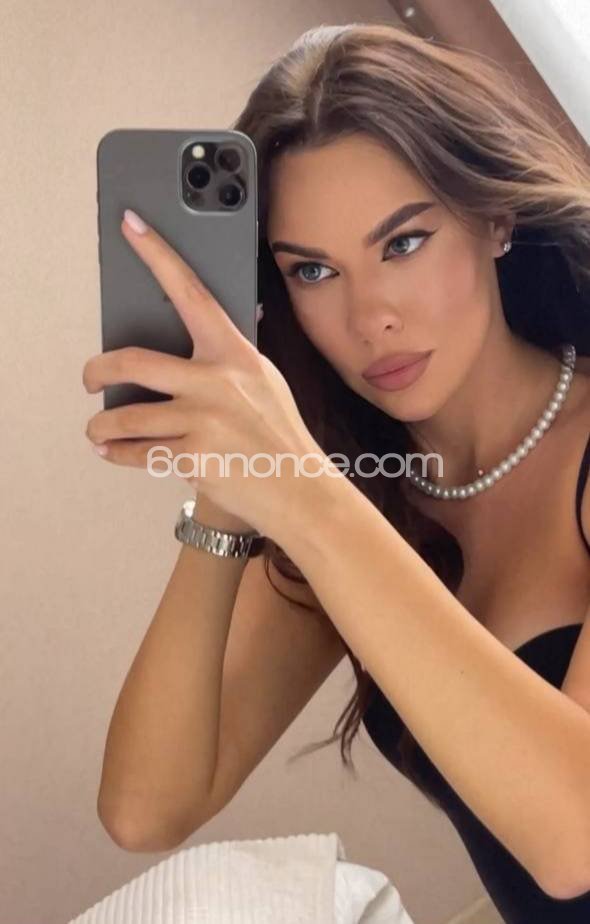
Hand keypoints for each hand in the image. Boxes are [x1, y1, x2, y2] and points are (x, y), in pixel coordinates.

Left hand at [83, 209, 324, 537]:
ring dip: (101, 427)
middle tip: (90, 379)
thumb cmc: (280, 436)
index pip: (190, 292)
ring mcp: (204, 420)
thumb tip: (194, 340)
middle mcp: (217, 381)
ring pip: (126, 417)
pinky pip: (138, 452)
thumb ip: (229, 361)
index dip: (157, 255)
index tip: (131, 226)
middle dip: (97, 371)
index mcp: (235, 354)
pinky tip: (113, 453)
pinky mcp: (194, 457)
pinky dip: (118, 455)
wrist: (301, 491)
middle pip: (133, 362)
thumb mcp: (264, 383)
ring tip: (97, 431)